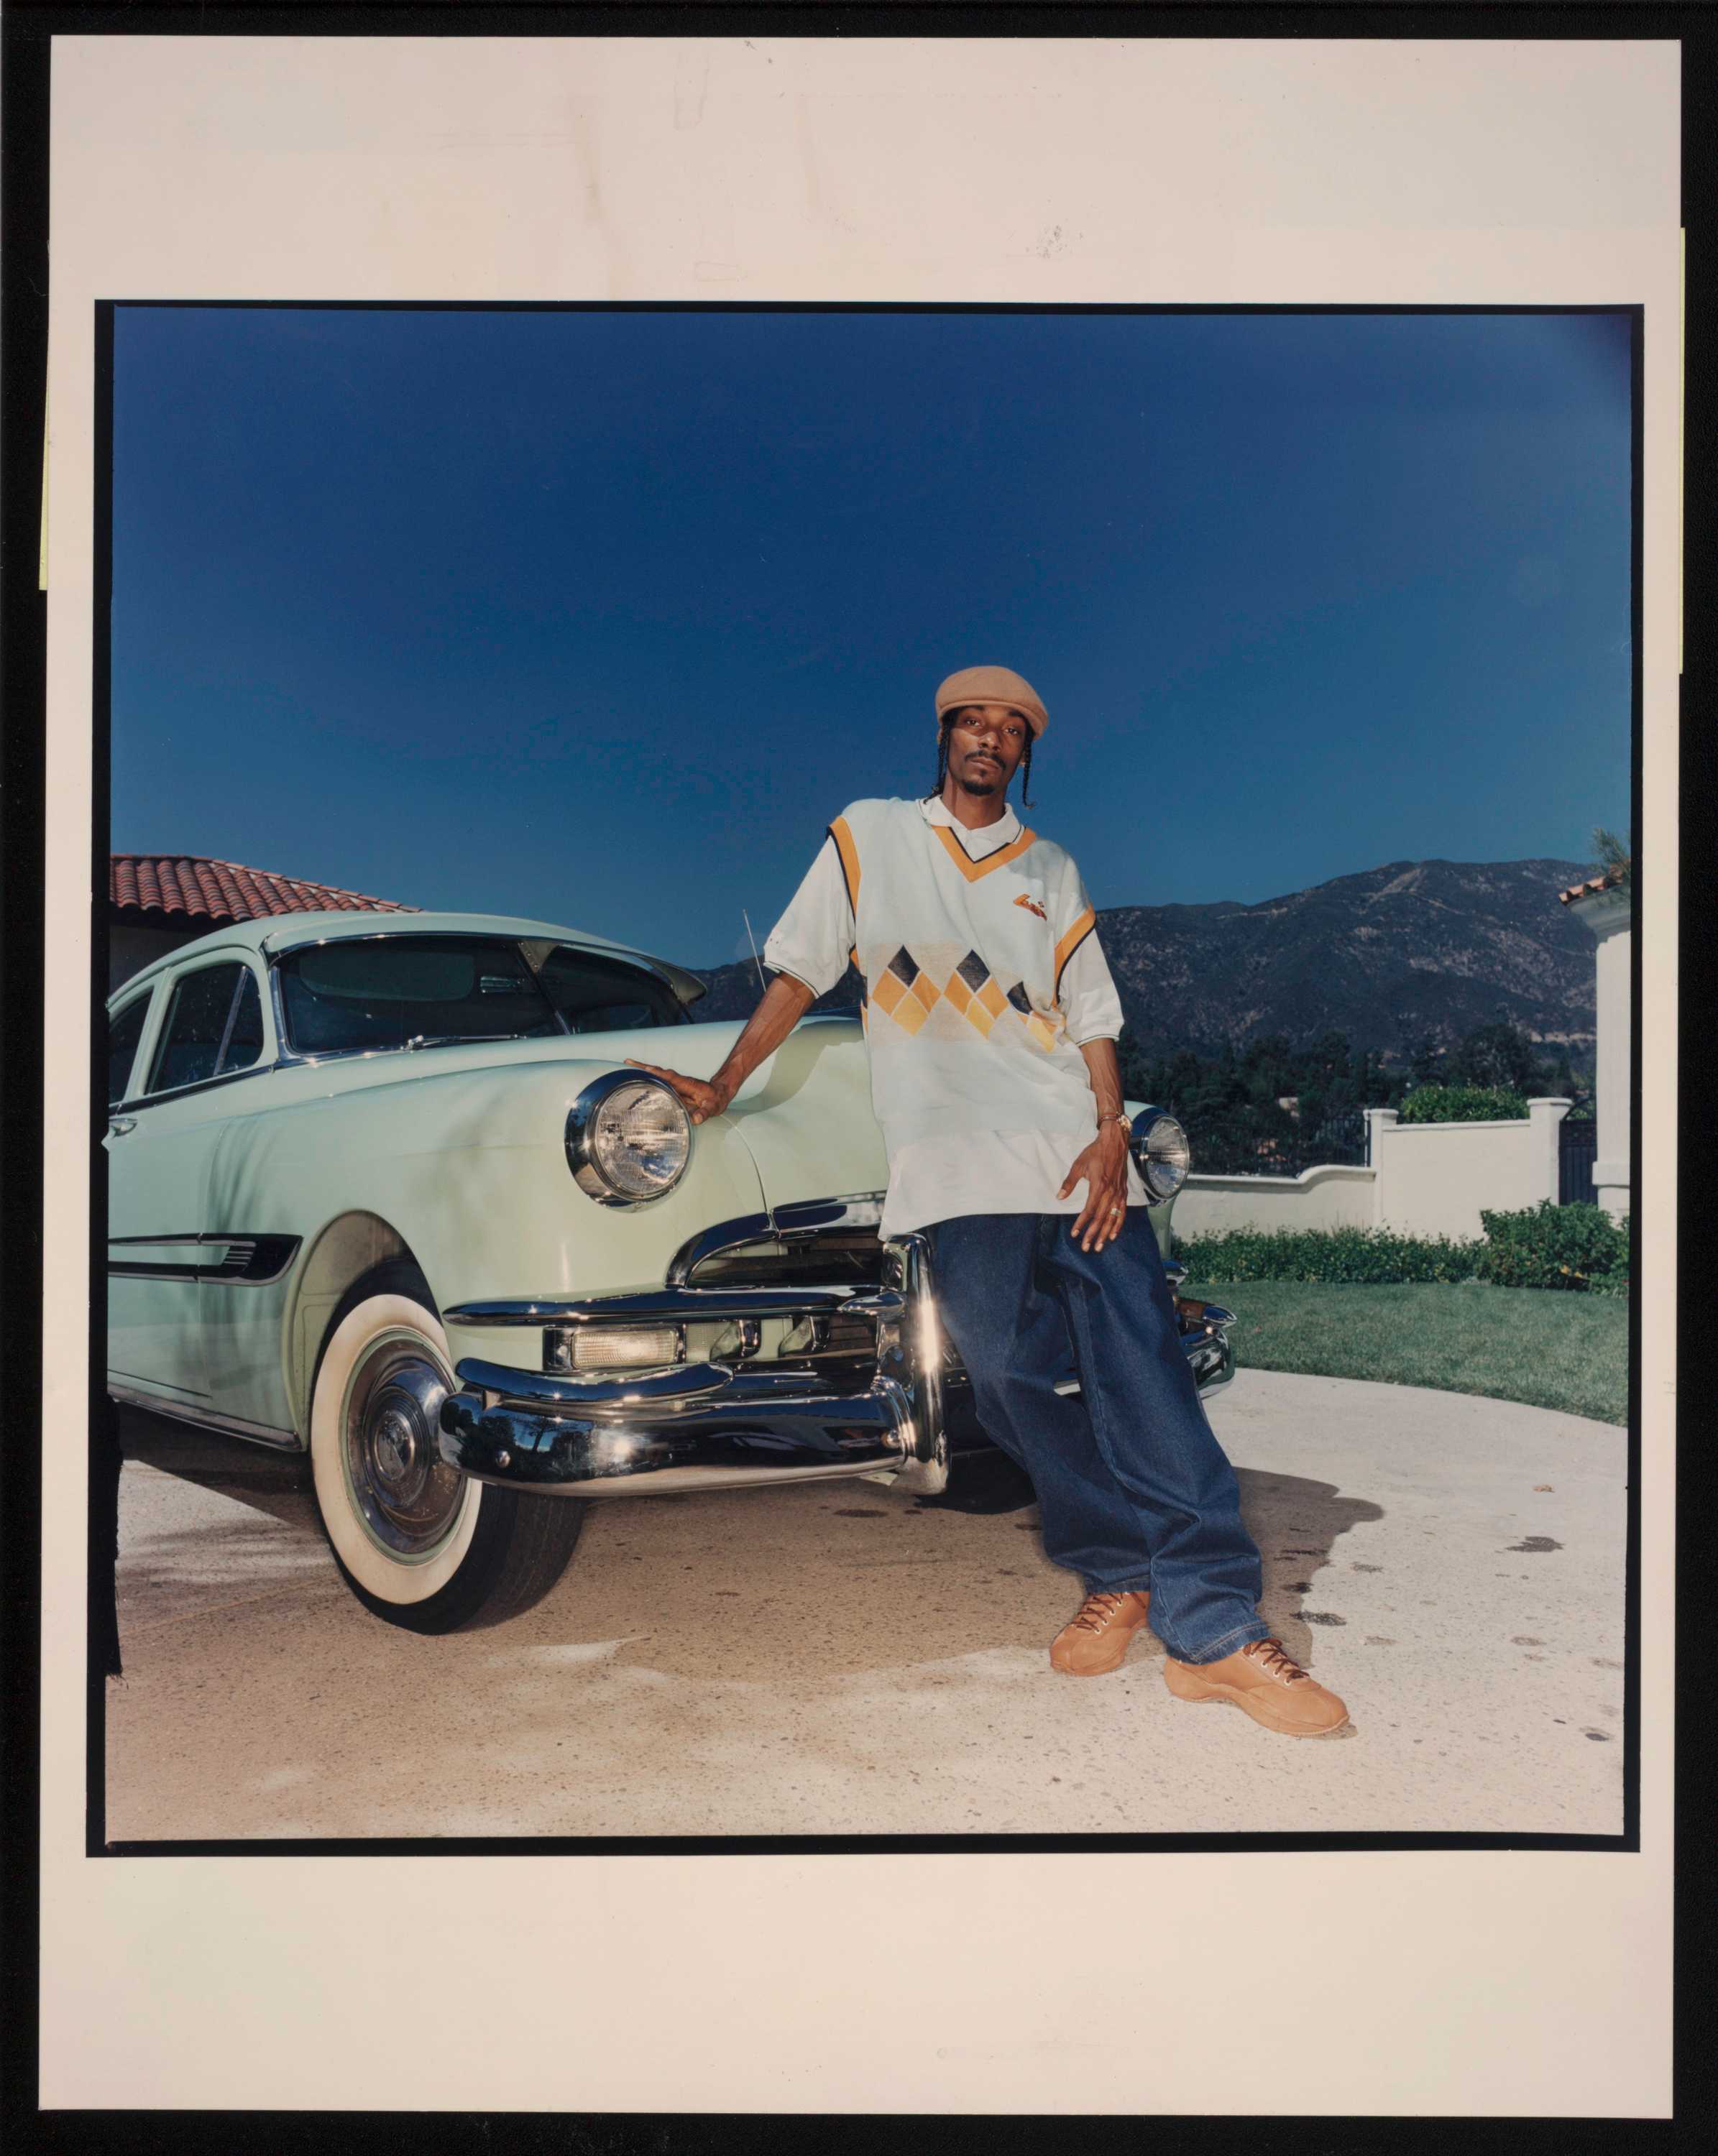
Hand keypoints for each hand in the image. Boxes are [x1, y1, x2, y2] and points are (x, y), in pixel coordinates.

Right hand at [624, 1059, 731, 1124]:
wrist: (719, 1092)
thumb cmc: (716, 1099)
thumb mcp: (713, 1107)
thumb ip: (705, 1113)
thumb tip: (696, 1119)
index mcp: (687, 1084)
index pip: (671, 1077)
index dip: (659, 1073)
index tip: (647, 1069)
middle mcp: (679, 1081)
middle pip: (659, 1072)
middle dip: (643, 1068)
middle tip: (627, 1062)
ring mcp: (675, 1084)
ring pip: (657, 1075)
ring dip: (642, 1071)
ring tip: (624, 1067)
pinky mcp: (673, 1087)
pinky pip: (658, 1081)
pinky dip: (647, 1078)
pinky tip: (635, 1078)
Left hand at [1058, 1125, 1131, 1250]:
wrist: (1114, 1142)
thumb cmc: (1095, 1152)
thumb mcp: (1078, 1165)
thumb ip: (1069, 1182)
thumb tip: (1060, 1196)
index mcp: (1099, 1186)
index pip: (1089, 1210)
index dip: (1081, 1223)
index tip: (1074, 1233)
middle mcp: (1110, 1192)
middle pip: (1101, 1218)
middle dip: (1093, 1234)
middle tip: (1086, 1247)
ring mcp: (1119, 1193)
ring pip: (1112, 1218)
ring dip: (1105, 1233)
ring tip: (1099, 1246)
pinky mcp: (1124, 1192)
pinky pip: (1122, 1212)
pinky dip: (1118, 1224)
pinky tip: (1114, 1234)